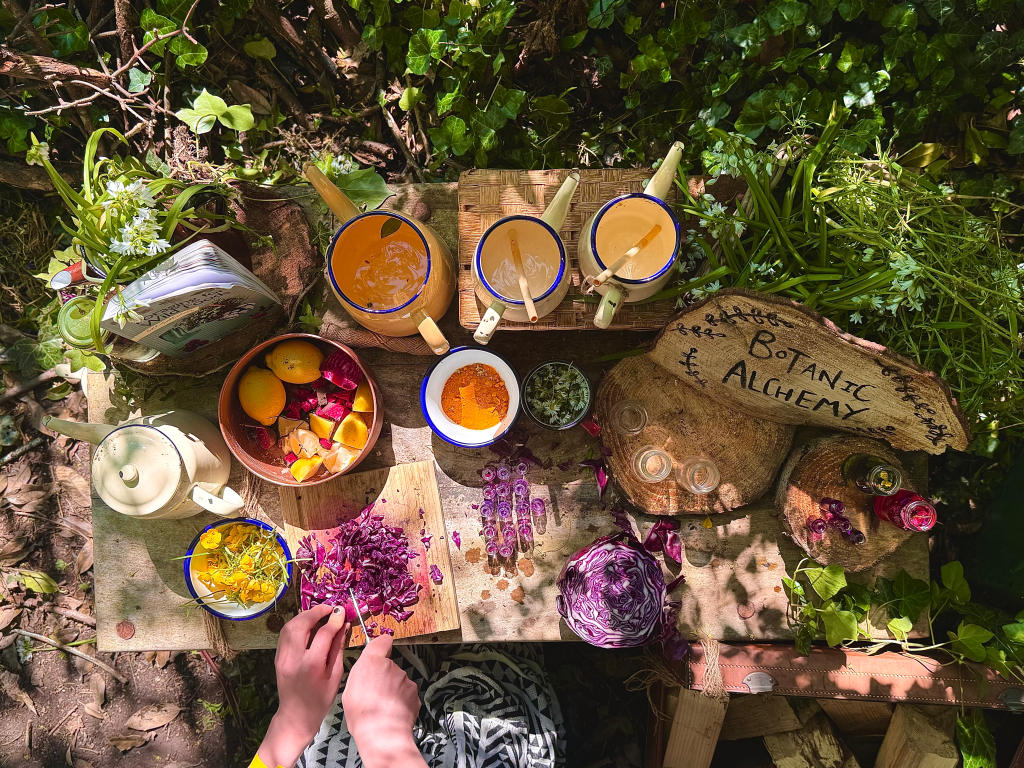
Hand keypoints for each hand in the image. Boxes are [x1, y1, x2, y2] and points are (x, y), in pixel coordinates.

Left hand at [257, 605, 348, 767]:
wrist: (296, 716)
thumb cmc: (320, 700)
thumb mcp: (335, 676)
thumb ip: (338, 648)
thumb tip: (343, 625)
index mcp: (311, 666)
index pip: (323, 634)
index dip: (334, 620)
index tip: (342, 612)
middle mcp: (293, 658)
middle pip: (301, 624)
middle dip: (316, 612)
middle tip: (330, 608)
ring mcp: (282, 657)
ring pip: (290, 626)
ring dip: (305, 616)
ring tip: (319, 614)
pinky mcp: (277, 657)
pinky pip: (285, 634)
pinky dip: (296, 624)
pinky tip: (308, 624)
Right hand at [342, 634, 425, 767]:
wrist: (383, 734)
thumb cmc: (362, 714)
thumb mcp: (349, 691)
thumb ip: (361, 674)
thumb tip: (367, 671)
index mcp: (372, 662)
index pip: (382, 641)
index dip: (382, 645)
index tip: (381, 651)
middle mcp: (391, 666)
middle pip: (388, 665)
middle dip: (383, 676)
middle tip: (374, 694)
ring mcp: (405, 679)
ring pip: (398, 680)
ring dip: (393, 689)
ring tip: (382, 707)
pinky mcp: (415, 692)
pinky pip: (406, 693)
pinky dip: (401, 700)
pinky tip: (393, 712)